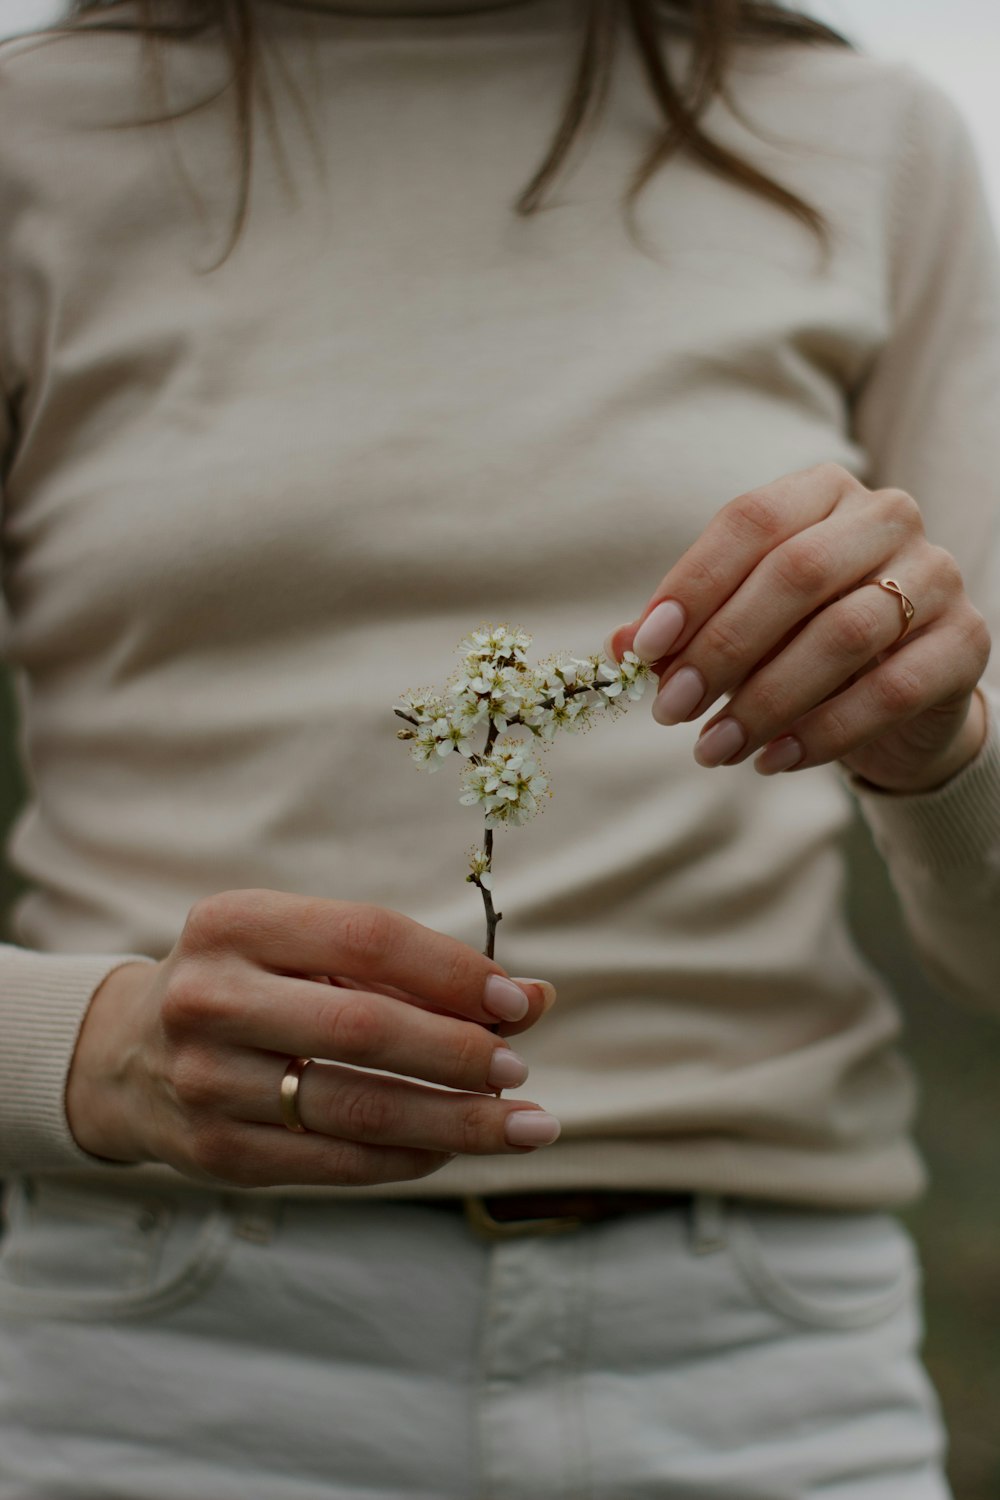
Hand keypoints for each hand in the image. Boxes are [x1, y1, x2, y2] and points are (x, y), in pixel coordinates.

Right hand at [65, 890, 558, 1188]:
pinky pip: (335, 1163)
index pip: (367, 938)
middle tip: (519, 1070)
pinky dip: (409, 1158)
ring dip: (455, 1121)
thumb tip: (534, 1000)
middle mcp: (210, 998)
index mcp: (236, 922)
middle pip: (363, 1028)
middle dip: (458, 1054)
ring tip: (525, 1125)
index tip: (516, 1002)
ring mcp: (206, 1081)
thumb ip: (414, 969)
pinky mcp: (215, 1153)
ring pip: (356, 1109)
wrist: (129, 1057)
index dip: (452, 971)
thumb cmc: (254, 987)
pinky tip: (454, 1147)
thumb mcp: (310, 952)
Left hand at [606, 464, 990, 792]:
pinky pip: (890, 689)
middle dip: (722, 649)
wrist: (901, 695)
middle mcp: (886, 517)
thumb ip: (683, 630)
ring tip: (713, 748)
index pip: (750, 522)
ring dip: (766, 700)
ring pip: (843, 634)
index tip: (643, 649)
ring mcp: (936, 575)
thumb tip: (615, 648)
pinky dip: (823, 732)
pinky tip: (773, 760)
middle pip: (795, 574)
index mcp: (822, 492)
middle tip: (671, 709)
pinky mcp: (964, 642)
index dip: (691, 586)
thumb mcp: (740, 627)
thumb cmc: (802, 642)